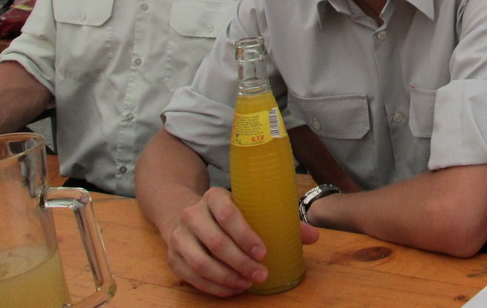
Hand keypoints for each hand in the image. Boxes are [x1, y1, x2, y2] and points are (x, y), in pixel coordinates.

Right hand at [162, 187, 317, 296]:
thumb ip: (281, 220)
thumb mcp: (251, 207)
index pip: (228, 214)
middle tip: (261, 274)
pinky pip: (192, 277)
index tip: (263, 252)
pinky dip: (213, 287)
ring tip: (247, 283)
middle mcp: (192, 213)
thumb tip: (313, 236)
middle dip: (241, 262)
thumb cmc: (229, 212)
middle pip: (215, 242)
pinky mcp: (172, 256)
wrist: (188, 213)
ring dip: (227, 278)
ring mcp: (179, 236)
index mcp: (214, 196)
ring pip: (201, 262)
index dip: (246, 235)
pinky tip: (232, 289)